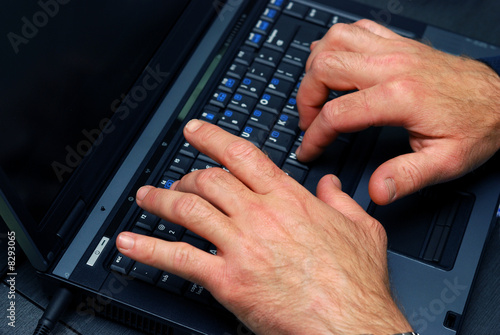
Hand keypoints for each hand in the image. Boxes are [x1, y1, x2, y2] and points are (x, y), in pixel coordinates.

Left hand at [116, 120, 411, 333]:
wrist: (349, 322)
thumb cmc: (355, 283)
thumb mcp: (361, 229)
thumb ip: (341, 200)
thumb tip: (330, 185)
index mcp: (288, 199)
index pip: (241, 156)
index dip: (212, 138)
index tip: (194, 130)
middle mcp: (260, 216)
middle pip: (209, 181)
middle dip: (186, 176)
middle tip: (176, 180)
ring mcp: (241, 245)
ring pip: (188, 211)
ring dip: (160, 201)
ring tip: (145, 198)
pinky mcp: (227, 279)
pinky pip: (178, 259)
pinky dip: (148, 249)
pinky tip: (129, 243)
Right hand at [296, 19, 499, 204]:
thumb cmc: (476, 127)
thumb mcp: (446, 162)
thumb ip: (407, 177)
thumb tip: (376, 191)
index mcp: (400, 97)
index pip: (337, 113)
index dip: (314, 135)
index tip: (308, 149)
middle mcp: (393, 66)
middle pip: (326, 68)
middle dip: (305, 97)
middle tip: (308, 120)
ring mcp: (395, 50)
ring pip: (335, 40)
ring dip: (316, 65)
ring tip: (317, 90)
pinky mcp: (400, 44)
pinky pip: (357, 30)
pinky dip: (337, 43)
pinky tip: (337, 62)